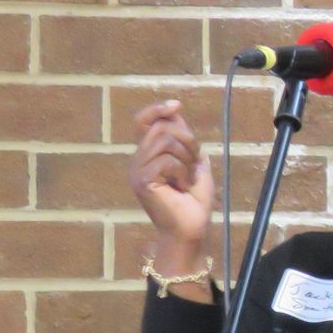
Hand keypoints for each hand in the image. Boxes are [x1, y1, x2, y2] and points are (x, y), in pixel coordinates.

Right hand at [129, 100, 215, 250]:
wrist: (192, 228)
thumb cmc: (194, 201)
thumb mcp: (194, 162)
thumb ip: (184, 140)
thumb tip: (175, 111)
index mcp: (147, 156)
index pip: (142, 122)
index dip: (157, 109)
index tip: (177, 104)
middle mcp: (138, 161)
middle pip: (160, 127)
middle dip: (187, 138)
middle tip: (195, 161)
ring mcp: (137, 171)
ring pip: (164, 139)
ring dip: (186, 156)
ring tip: (187, 176)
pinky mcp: (142, 181)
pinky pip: (166, 160)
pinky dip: (182, 171)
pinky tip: (181, 187)